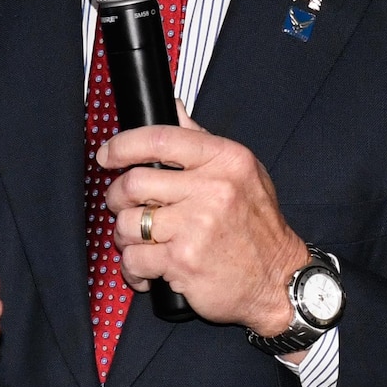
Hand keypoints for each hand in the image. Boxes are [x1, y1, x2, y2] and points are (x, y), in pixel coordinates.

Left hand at [99, 110, 307, 337]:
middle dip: (118, 198)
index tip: (108, 155)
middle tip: (125, 207)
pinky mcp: (183, 261)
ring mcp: (196, 226)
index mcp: (225, 160)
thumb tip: (173, 107)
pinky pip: (134, 259)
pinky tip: (148, 271)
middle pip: (134, 183)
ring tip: (143, 243)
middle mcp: (212, 189)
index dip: (123, 146)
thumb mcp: (242, 173)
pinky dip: (134, 269)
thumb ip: (202, 140)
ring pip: (128, 224)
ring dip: (126, 237)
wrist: (279, 279)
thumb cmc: (258, 227)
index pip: (160, 138)